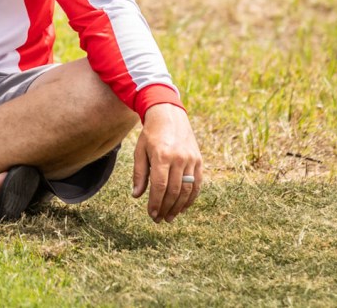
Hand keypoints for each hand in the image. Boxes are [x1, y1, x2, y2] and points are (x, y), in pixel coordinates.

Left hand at [132, 102, 202, 222]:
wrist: (169, 116)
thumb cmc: (151, 135)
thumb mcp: (139, 151)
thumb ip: (139, 173)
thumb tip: (136, 196)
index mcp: (162, 155)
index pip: (160, 186)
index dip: (156, 203)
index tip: (152, 214)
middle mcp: (179, 158)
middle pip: (174, 191)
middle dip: (166, 208)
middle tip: (159, 219)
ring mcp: (191, 159)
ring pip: (187, 190)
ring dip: (179, 207)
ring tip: (170, 217)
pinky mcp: (199, 160)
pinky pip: (197, 184)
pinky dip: (191, 198)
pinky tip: (183, 207)